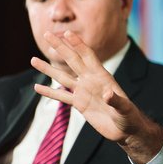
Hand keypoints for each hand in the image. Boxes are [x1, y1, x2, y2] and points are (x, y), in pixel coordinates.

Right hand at [31, 31, 162, 163]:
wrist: (126, 131)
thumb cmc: (129, 117)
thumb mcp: (124, 109)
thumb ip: (116, 101)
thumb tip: (106, 94)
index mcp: (102, 77)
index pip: (88, 56)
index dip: (78, 44)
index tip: (66, 33)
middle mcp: (91, 81)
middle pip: (72, 60)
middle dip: (60, 47)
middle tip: (47, 34)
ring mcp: (83, 92)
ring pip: (62, 77)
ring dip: (48, 68)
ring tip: (33, 59)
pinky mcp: (79, 104)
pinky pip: (62, 96)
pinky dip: (49, 92)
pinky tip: (37, 87)